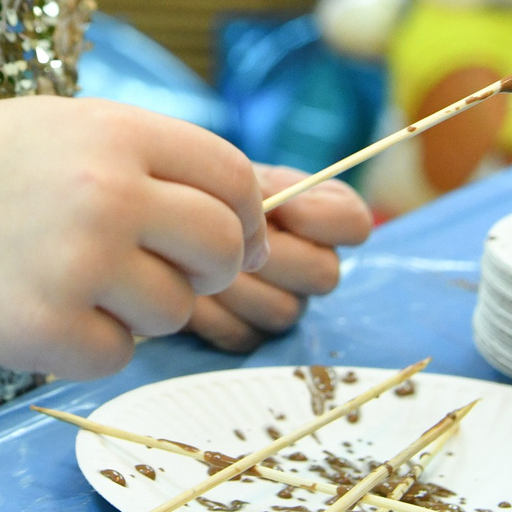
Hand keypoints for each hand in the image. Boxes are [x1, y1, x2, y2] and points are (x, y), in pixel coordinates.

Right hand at [0, 98, 267, 379]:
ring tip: (74, 284)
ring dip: (141, 311)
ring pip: (175, 310)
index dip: (248, 217)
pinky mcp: (48, 327)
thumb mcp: (60, 129)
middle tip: (172, 276)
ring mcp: (78, 261)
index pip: (232, 177)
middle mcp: (106, 191)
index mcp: (115, 131)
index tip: (240, 243)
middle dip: (212, 272)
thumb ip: (143, 157)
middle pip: (223, 248)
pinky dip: (90, 346)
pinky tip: (40, 312)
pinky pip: (118, 354)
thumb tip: (241, 207)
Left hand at [187, 164, 369, 352]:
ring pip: (283, 309)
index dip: (323, 219)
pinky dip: (210, 313)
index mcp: (318, 215)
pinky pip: (243, 335)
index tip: (282, 208)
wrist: (158, 231)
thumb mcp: (224, 176)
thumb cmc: (195, 194)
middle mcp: (313, 263)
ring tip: (198, 261)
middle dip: (271, 255)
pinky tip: (189, 291)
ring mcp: (285, 303)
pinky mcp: (250, 336)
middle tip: (229, 240)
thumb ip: (257, 187)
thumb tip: (276, 208)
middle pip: (324, 274)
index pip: (353, 222)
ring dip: (234, 284)